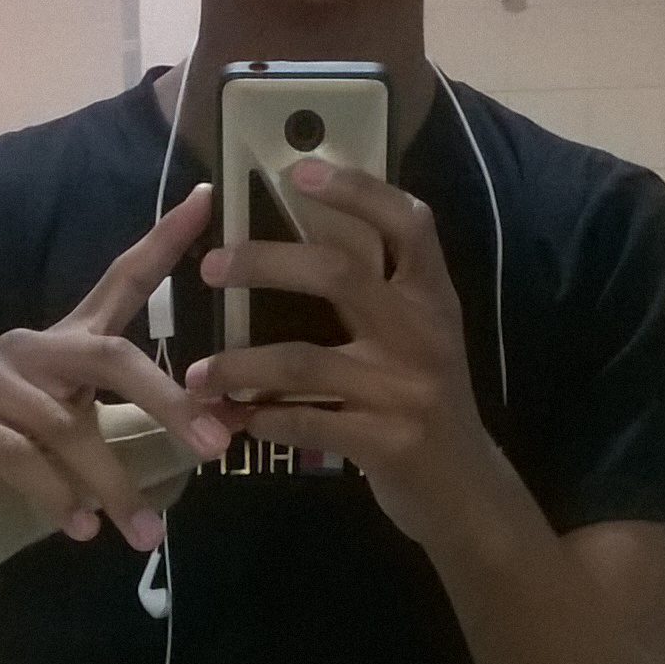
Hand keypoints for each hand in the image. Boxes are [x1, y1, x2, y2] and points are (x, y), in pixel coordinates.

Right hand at [0, 184, 230, 549]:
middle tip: (212, 446)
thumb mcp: (89, 411)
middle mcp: (36, 343)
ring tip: (143, 532)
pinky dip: (56, 498)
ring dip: (110, 485)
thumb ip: (146, 409)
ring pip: (66, 428)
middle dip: (167, 402)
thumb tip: (228, 426)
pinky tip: (81, 530)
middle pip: (110, 359)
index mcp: (75, 334)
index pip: (124, 275)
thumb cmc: (33, 426)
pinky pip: (19, 458)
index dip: (166, 239)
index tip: (209, 198)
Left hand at [187, 160, 497, 547]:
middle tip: (212, 266)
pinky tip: (237, 420)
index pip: (409, 223)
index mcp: (434, 298)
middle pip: (340, 274)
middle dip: (266, 263)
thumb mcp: (420, 339)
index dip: (357, 189)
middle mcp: (424, 334)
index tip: (299, 171)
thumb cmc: (428, 404)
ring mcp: (407, 390)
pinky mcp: (388, 442)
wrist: (467, 492)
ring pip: (304, 360)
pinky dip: (263, 420)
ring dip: (240, 366)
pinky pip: (307, 421)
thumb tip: (306, 233)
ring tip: (197, 376)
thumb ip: (381, 294)